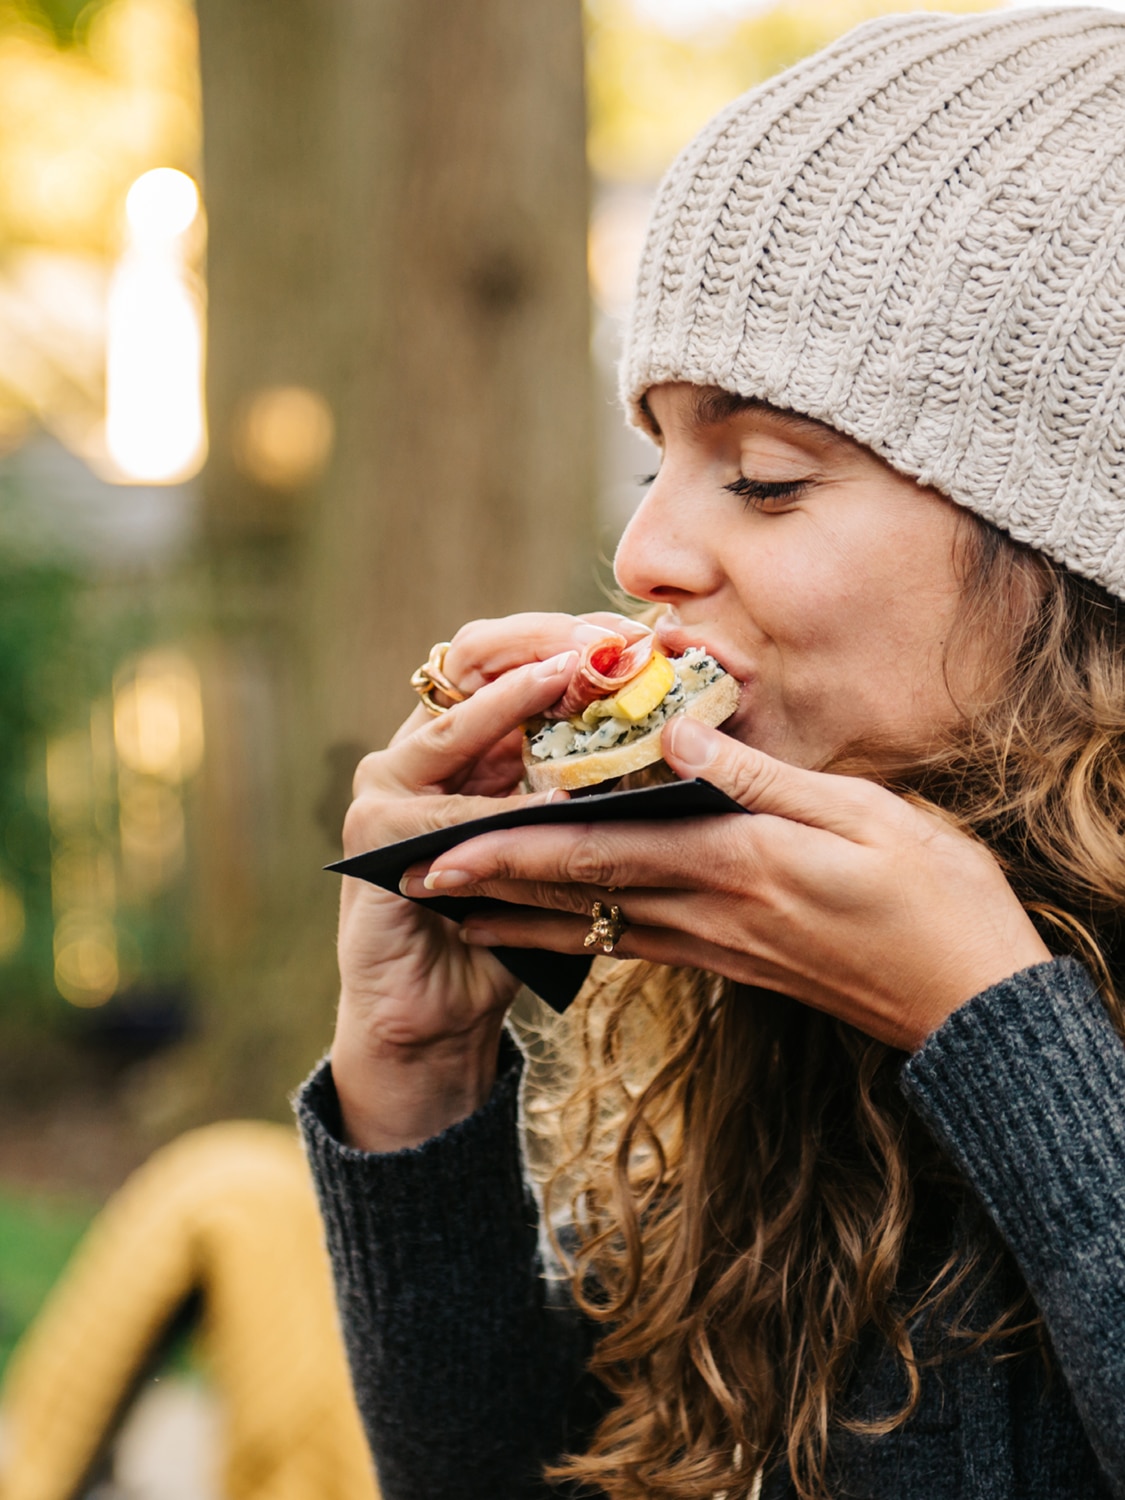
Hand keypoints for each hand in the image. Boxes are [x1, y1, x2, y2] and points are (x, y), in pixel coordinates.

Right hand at [333, 610, 642, 1149]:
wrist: (437, 1010)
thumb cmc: (513, 920)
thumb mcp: (566, 836)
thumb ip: (598, 782)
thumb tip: (693, 730)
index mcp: (473, 734)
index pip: (515, 648)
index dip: (574, 631)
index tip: (639, 631)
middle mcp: (423, 744)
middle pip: (475, 655)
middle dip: (543, 641)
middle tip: (606, 640)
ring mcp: (389, 783)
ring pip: (454, 720)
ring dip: (516, 697)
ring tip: (574, 675)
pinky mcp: (374, 836)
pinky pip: (445, 810)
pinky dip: (501, 802)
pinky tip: (556, 795)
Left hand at [398, 716, 1051, 1051]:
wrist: (975, 1009)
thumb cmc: (938, 904)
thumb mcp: (869, 820)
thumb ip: (765, 779)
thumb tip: (678, 736)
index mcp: (738, 866)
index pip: (603, 852)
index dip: (516, 850)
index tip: (443, 850)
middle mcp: (712, 915)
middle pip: (580, 895)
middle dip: (491, 887)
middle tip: (412, 882)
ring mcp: (720, 949)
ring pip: (597, 928)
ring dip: (521, 917)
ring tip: (455, 911)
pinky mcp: (735, 966)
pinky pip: (635, 948)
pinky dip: (579, 937)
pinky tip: (552, 934)